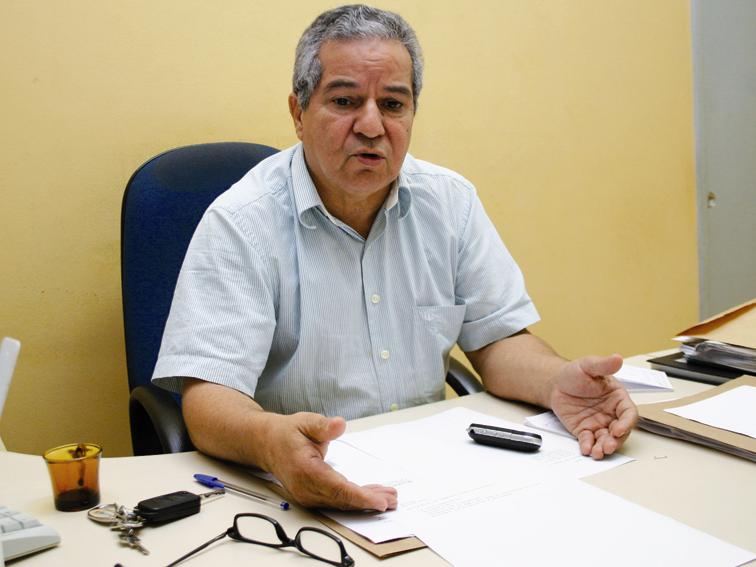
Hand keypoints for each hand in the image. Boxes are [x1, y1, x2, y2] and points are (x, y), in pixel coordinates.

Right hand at [260, 412, 397, 510]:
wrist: (268, 444)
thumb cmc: (288, 433)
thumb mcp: (306, 422)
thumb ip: (323, 426)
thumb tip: (339, 424)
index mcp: (305, 470)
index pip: (337, 489)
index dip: (360, 497)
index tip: (379, 501)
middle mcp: (306, 488)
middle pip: (342, 500)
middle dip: (369, 501)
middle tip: (392, 499)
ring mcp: (308, 495)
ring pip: (341, 503)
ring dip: (365, 501)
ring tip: (388, 498)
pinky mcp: (312, 496)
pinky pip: (336, 501)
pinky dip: (355, 499)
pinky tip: (371, 495)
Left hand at [550, 354, 637, 458]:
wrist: (555, 383)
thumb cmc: (575, 373)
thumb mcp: (588, 365)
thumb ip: (603, 364)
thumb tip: (617, 358)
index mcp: (617, 399)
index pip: (628, 414)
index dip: (626, 423)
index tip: (619, 429)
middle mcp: (611, 414)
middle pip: (620, 432)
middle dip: (616, 441)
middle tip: (608, 446)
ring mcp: (598, 424)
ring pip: (605, 440)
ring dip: (604, 448)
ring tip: (598, 453)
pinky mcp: (584, 430)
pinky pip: (589, 441)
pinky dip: (588, 446)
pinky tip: (586, 449)